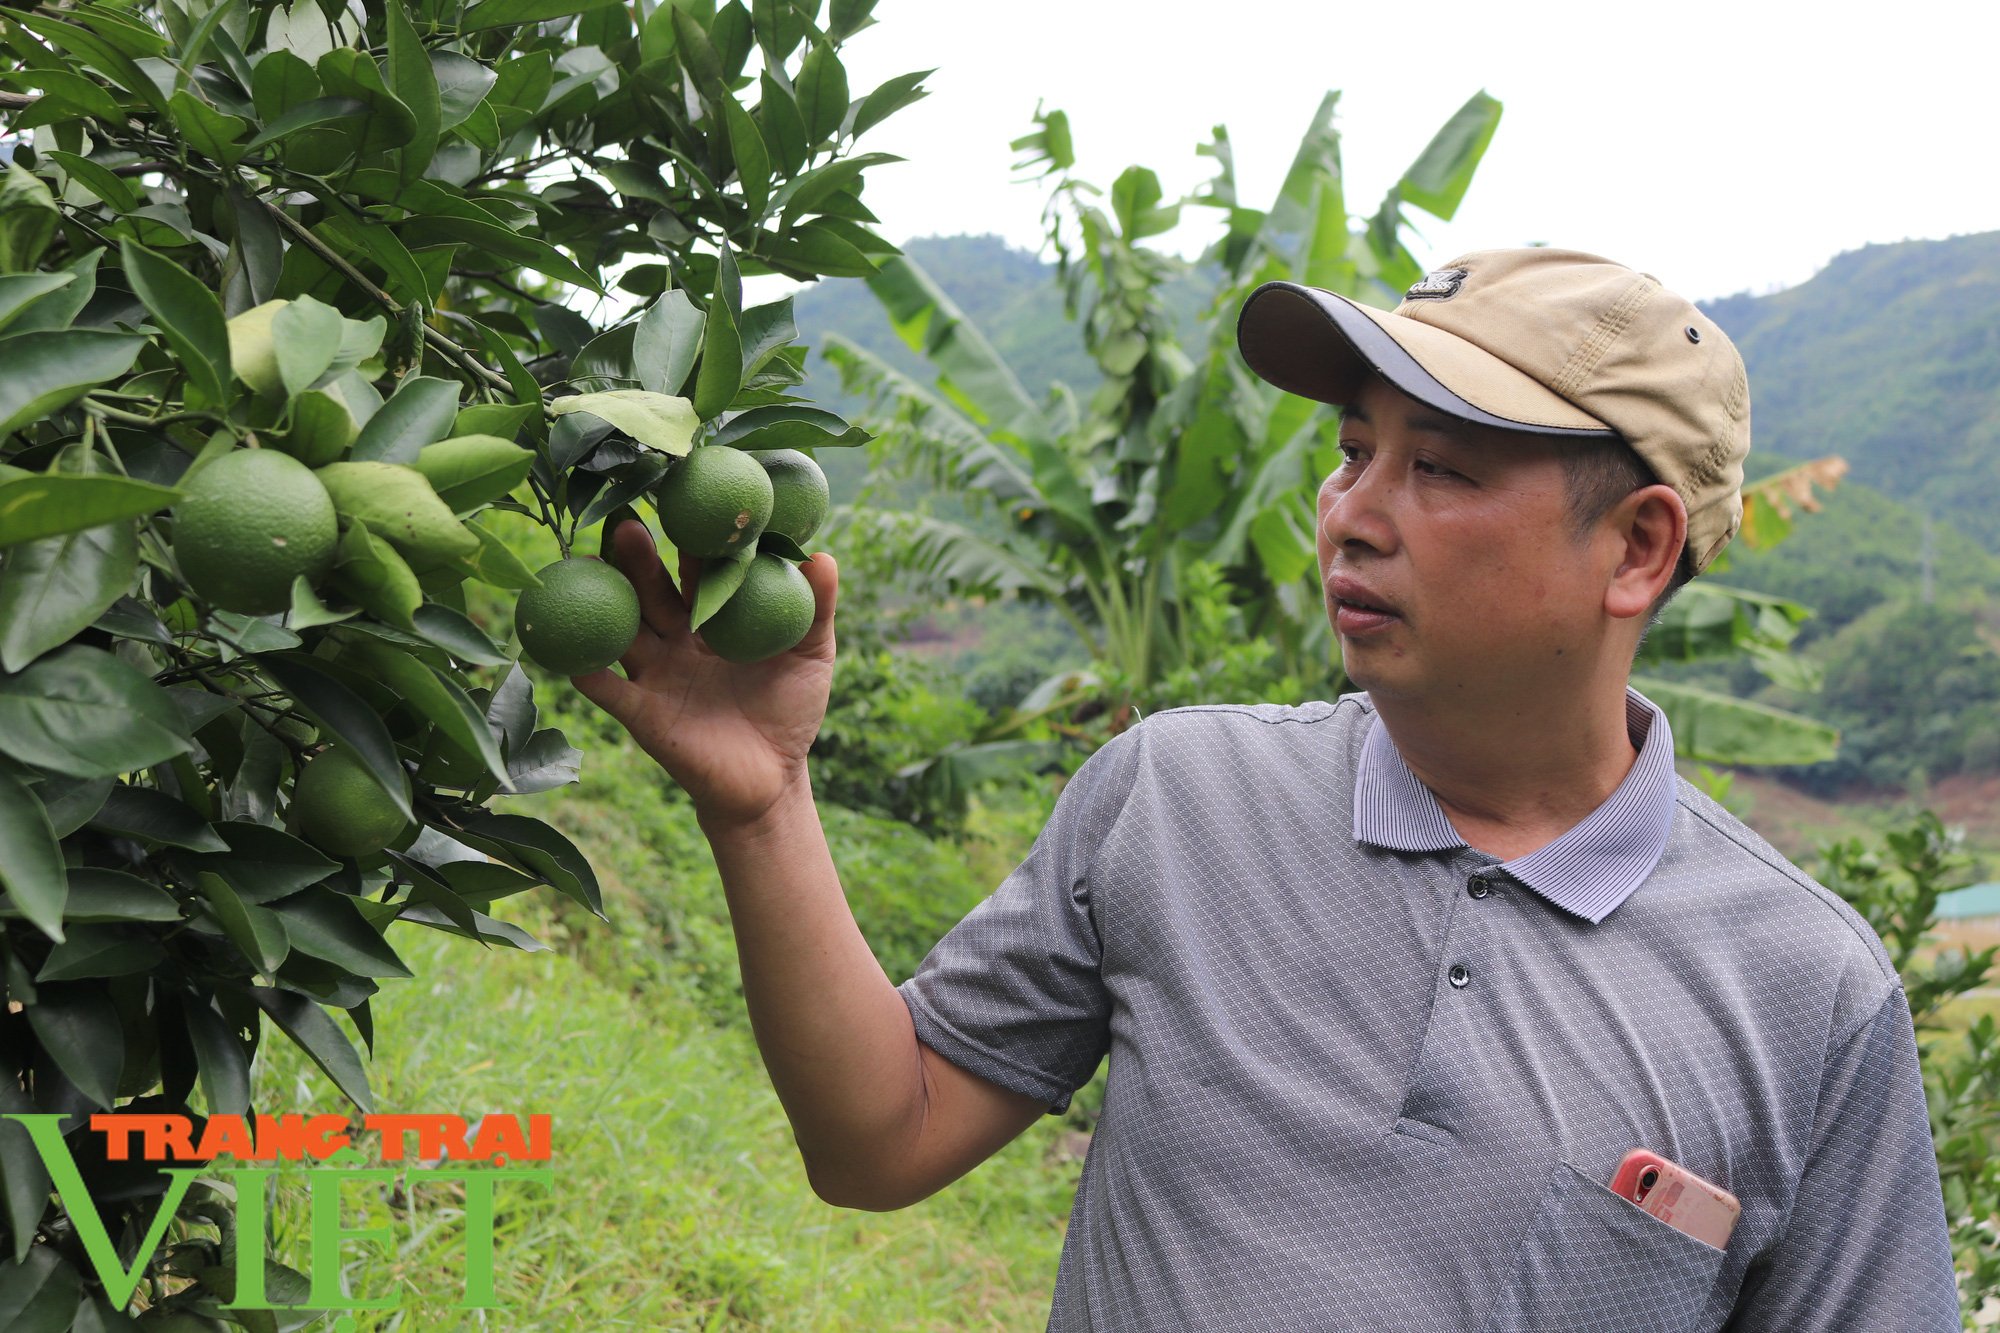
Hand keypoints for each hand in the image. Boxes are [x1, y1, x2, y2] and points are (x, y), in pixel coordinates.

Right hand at [570, 520, 838, 830]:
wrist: (772, 779)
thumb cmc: (790, 710)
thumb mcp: (811, 656)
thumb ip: (815, 608)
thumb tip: (822, 555)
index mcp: (715, 620)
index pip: (697, 571)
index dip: (691, 542)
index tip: (684, 502)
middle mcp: (677, 640)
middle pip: (651, 591)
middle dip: (636, 558)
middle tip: (627, 523)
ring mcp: (656, 674)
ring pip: (624, 630)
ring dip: (605, 600)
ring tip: (586, 565)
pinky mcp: (643, 714)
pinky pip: (610, 692)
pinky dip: (589, 674)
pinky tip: (573, 655)